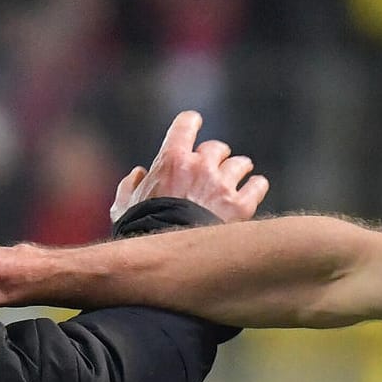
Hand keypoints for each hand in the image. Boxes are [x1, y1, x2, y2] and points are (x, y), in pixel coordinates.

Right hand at [111, 110, 268, 224]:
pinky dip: (256, 186)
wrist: (167, 259)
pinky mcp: (241, 206)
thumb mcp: (124, 208)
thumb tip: (139, 175)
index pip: (186, 125)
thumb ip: (129, 188)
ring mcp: (222, 185)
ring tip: (239, 176)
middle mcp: (200, 166)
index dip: (191, 122)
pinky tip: (254, 189)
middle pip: (216, 148)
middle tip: (214, 168)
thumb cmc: (141, 232)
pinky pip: (258, 186)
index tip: (195, 122)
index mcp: (171, 160)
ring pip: (240, 164)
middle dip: (215, 157)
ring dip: (238, 169)